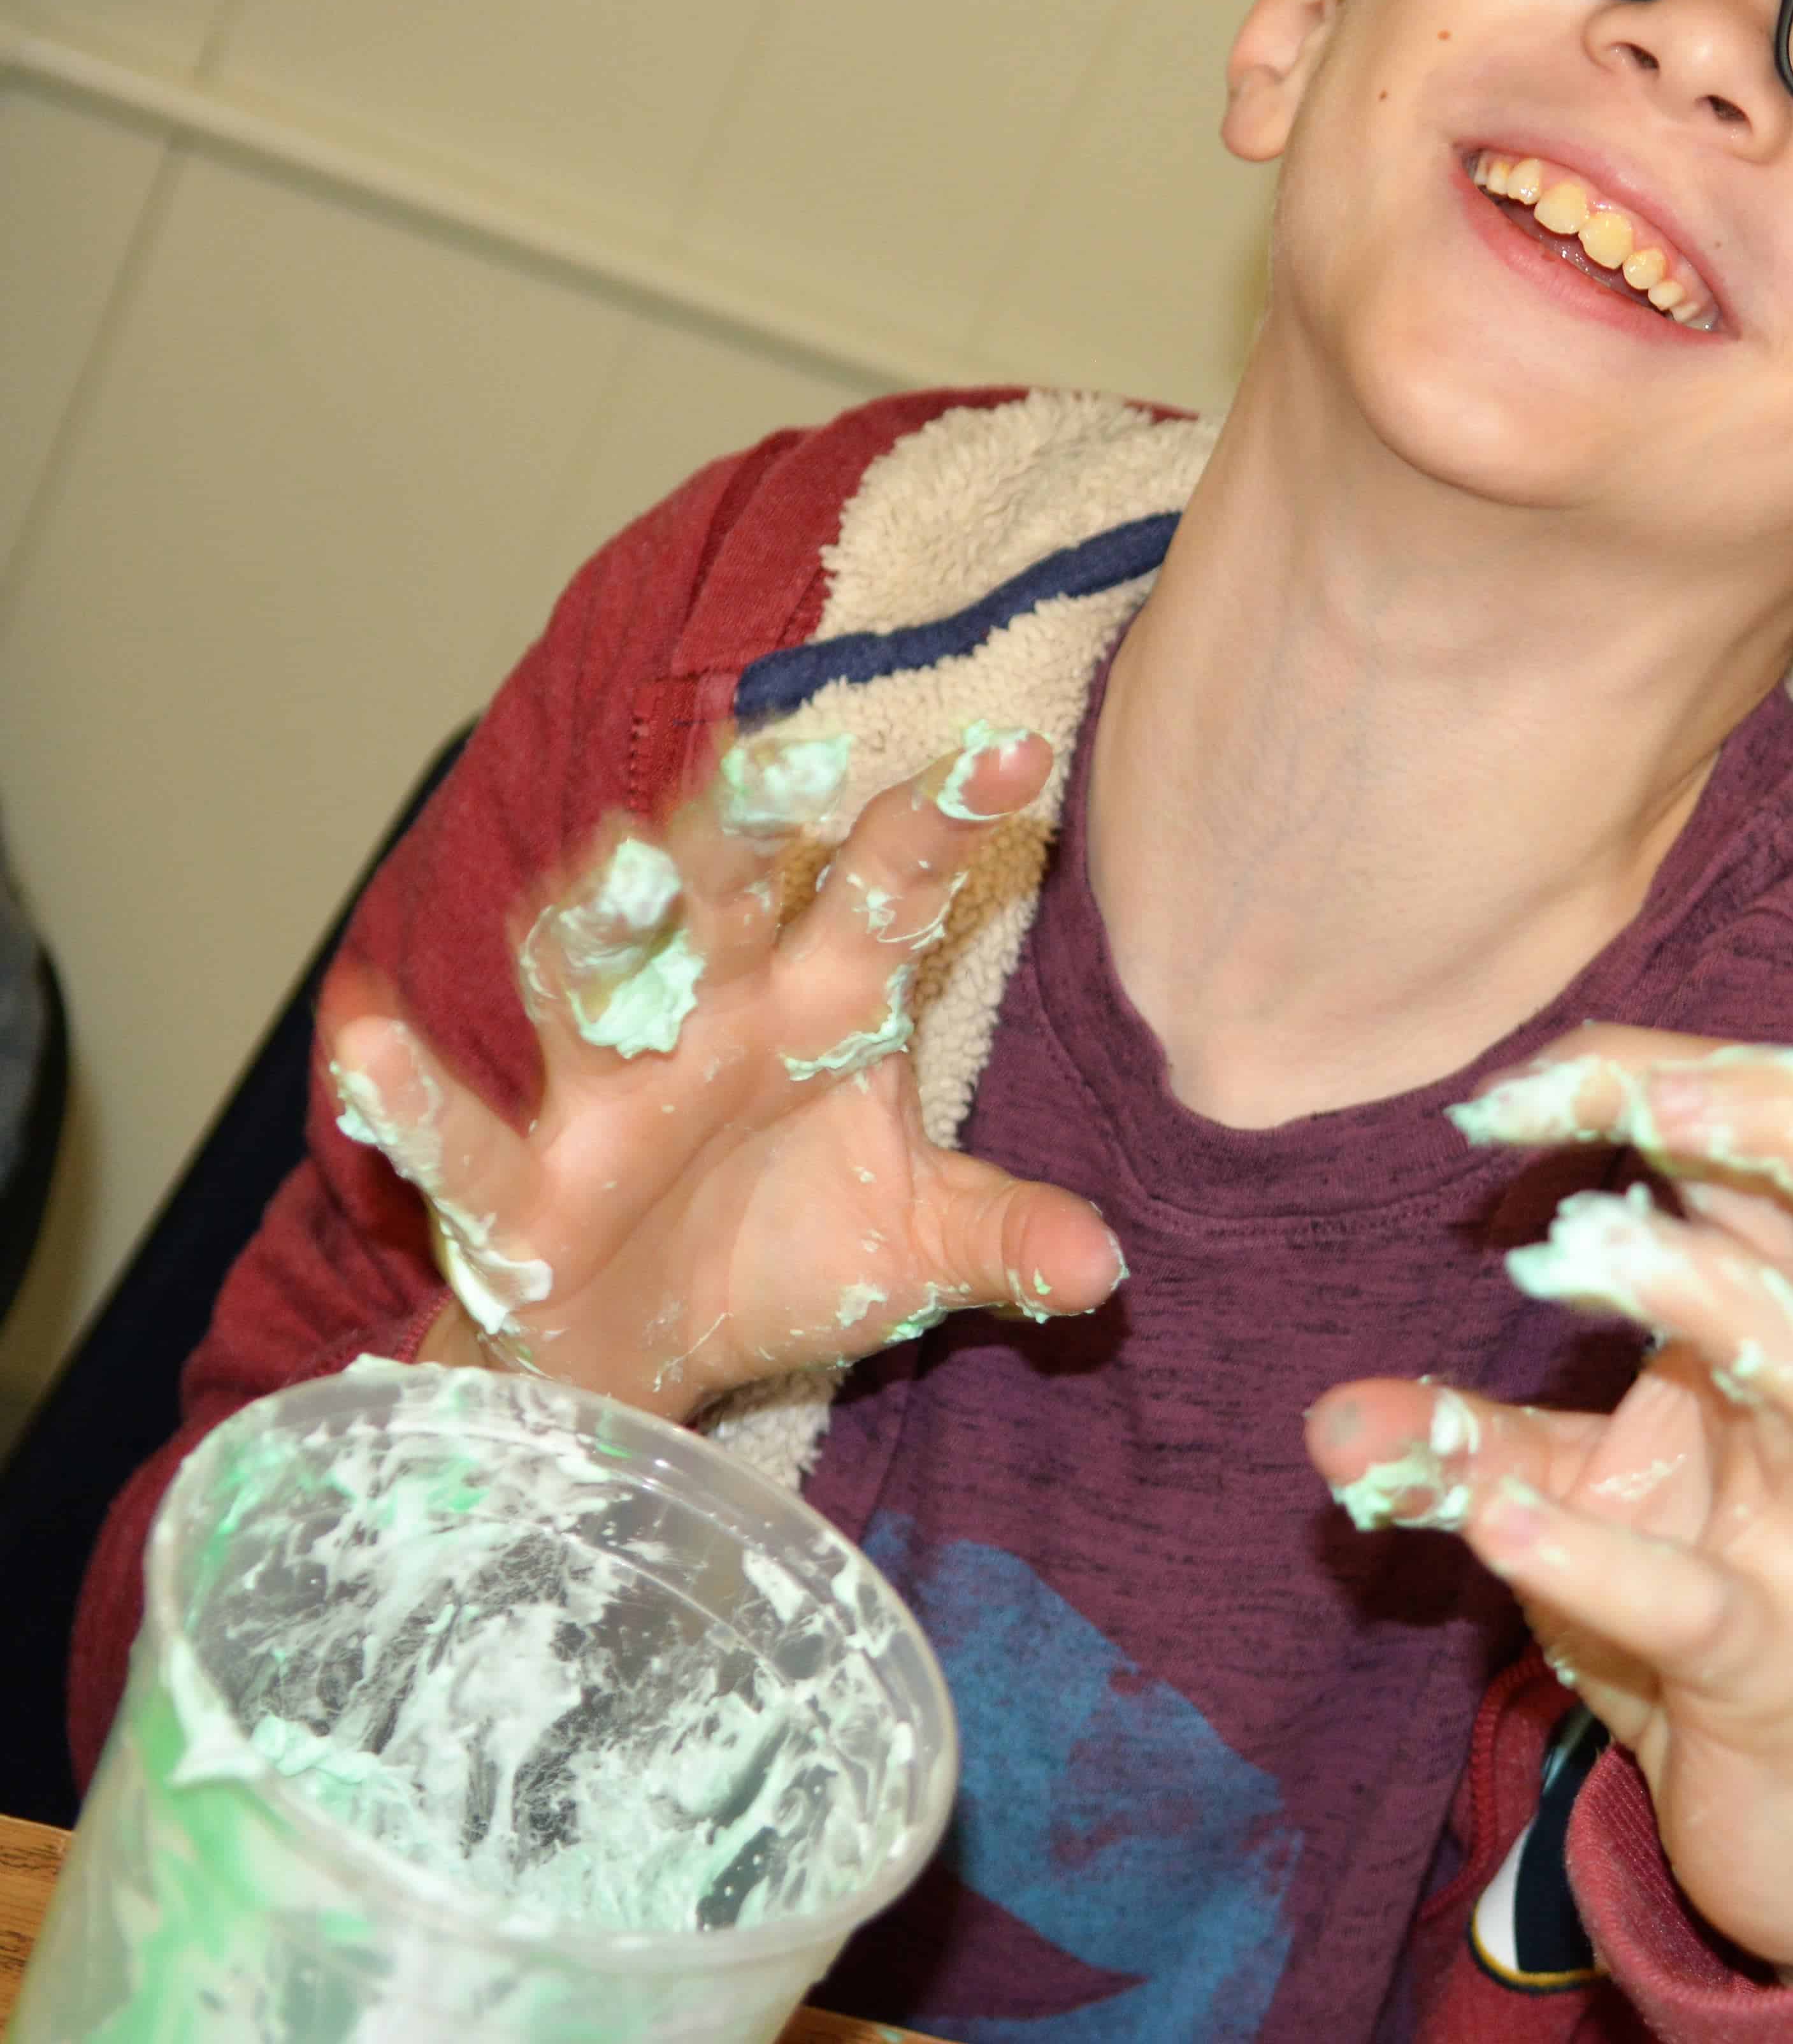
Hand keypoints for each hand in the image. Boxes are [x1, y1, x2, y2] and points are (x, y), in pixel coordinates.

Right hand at [327, 724, 1124, 1420]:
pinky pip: (460, 1137)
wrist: (647, 1367)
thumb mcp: (913, 1254)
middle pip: (725, 898)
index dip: (947, 822)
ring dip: (597, 926)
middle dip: (745, 827)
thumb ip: (1003, 1239)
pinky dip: (407, 1096)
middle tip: (784, 752)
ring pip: (590, 982)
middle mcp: (711, 1018)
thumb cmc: (783, 1262)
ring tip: (613, 866)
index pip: (889, 893)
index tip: (1021, 749)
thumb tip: (1106, 1265)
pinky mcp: (513, 1186)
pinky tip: (363, 1045)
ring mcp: (604, 1092)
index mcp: (822, 1009)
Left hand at [1305, 1025, 1792, 1976]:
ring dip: (1703, 1288)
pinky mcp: (1774, 1661)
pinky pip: (1702, 1602)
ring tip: (1563, 1251)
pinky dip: (1596, 1555)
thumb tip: (1324, 1417)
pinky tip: (1493, 1519)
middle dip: (1777, 1115)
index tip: (1520, 1082)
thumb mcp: (1582, 1489)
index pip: (1790, 1143)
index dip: (1670, 1075)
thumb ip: (1464, 1434)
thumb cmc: (1715, 1594)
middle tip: (1638, 1095)